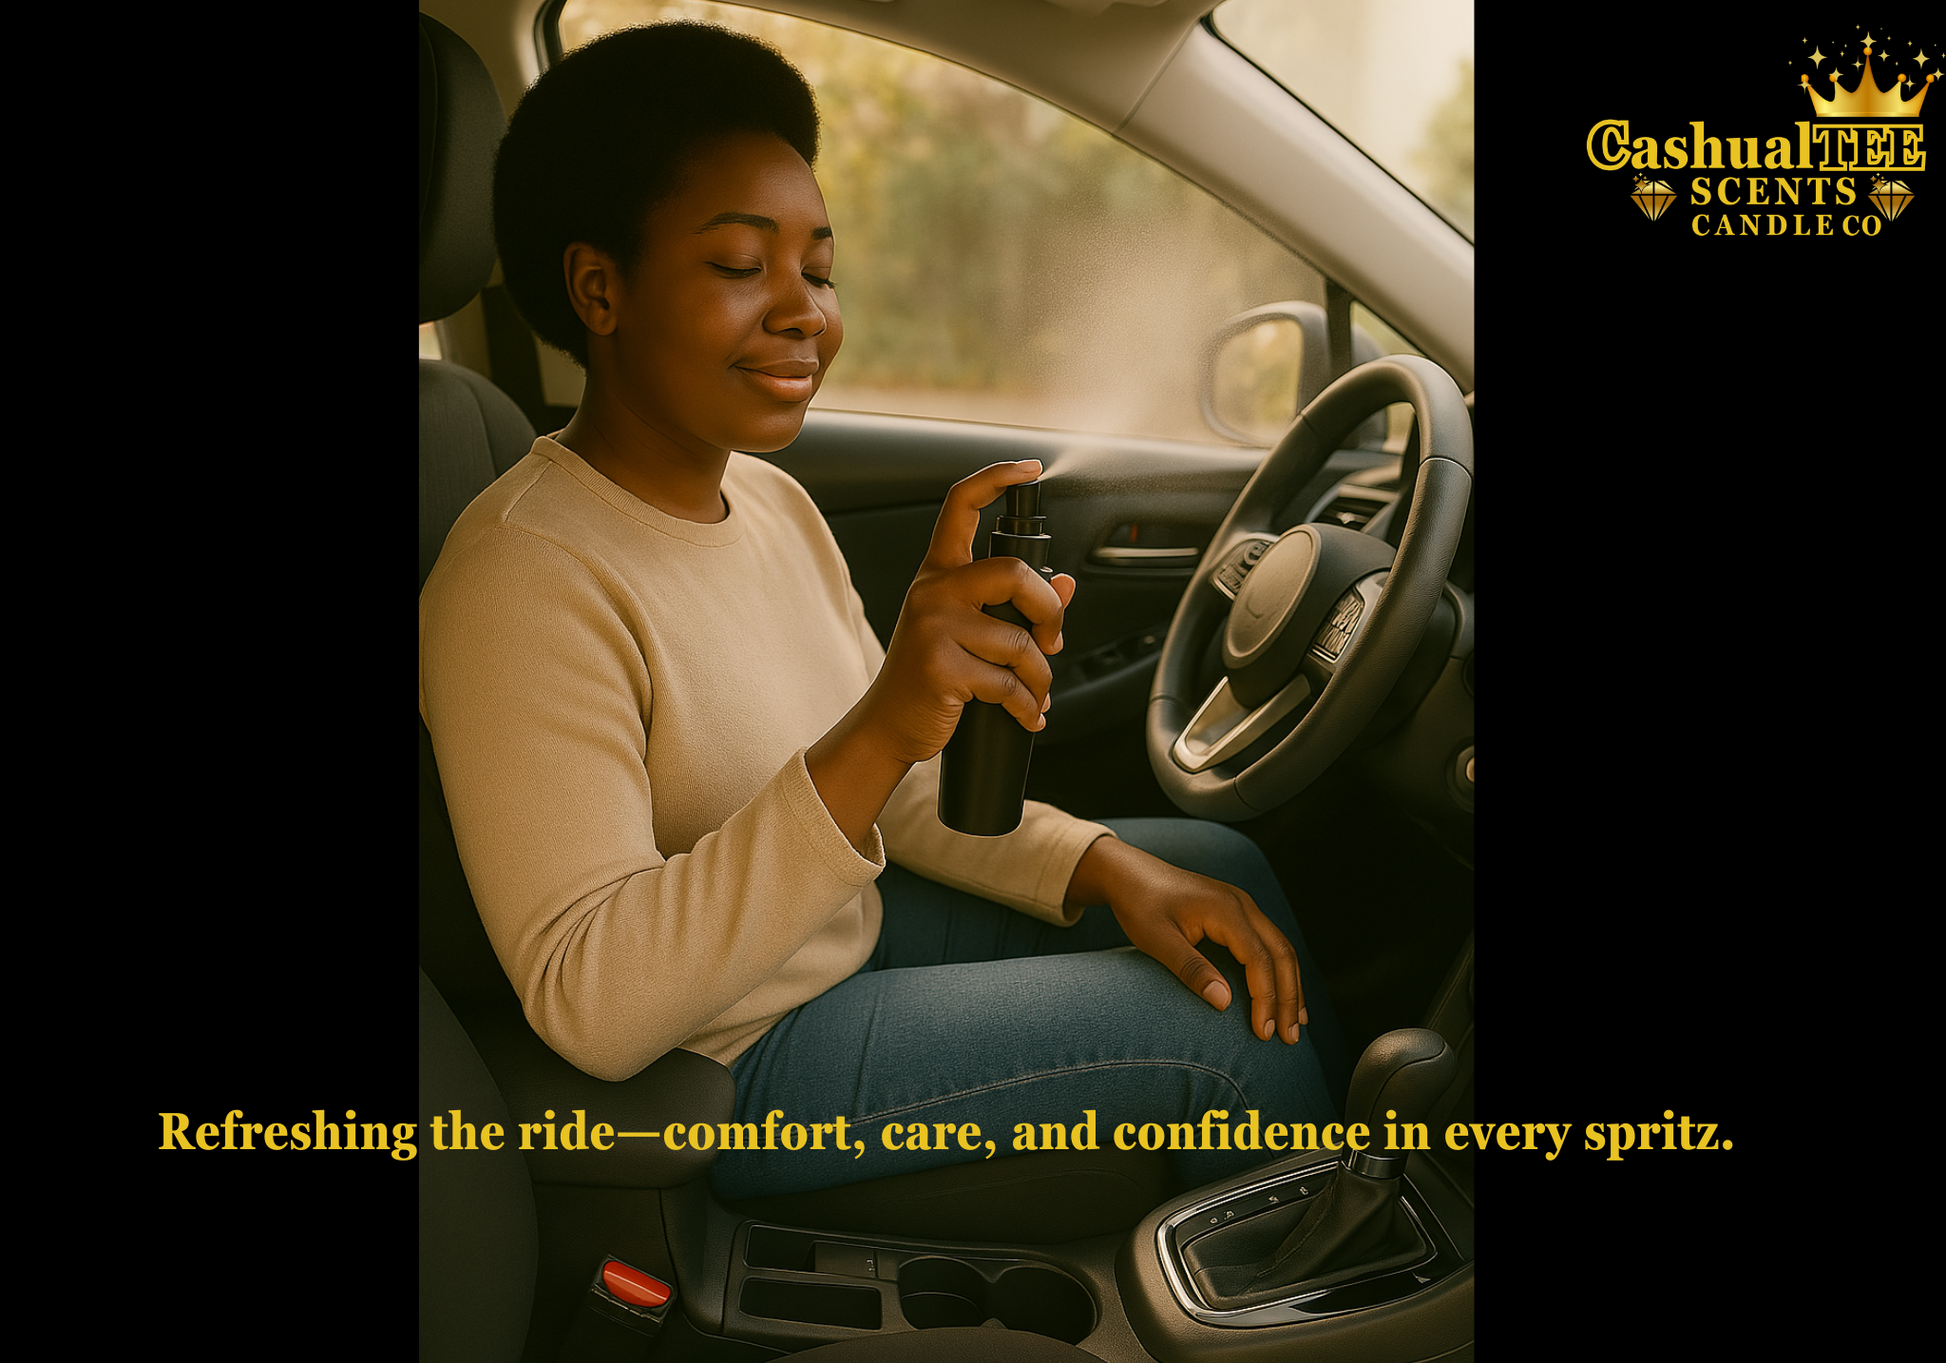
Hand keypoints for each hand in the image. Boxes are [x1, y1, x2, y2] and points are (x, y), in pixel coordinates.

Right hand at [864, 460, 1075, 764]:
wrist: (888, 725)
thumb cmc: (931, 676)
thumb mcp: (968, 631)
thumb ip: (1014, 605)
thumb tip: (1066, 584)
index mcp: (939, 574)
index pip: (960, 505)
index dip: (996, 478)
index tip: (1029, 467)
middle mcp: (932, 591)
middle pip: (1013, 573)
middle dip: (1049, 611)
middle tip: (1053, 641)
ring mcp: (933, 628)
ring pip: (1018, 640)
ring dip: (1041, 675)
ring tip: (1036, 693)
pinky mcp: (940, 668)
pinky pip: (1007, 682)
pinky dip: (1027, 704)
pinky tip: (1027, 715)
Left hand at [1066, 836, 1306, 1043]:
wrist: (1130, 874)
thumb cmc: (1139, 906)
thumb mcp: (1157, 940)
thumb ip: (1191, 969)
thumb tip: (1225, 1004)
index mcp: (1226, 910)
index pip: (1259, 959)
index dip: (1265, 998)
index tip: (1264, 1033)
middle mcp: (1243, 904)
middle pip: (1282, 953)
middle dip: (1289, 998)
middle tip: (1290, 1039)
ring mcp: (1244, 906)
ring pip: (1281, 947)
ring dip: (1291, 986)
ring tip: (1296, 1024)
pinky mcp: (1239, 912)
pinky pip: (1270, 943)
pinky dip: (1280, 971)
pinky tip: (1281, 994)